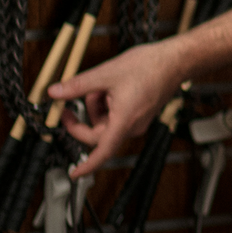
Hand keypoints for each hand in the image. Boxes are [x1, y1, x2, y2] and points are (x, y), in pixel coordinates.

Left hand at [50, 40, 183, 178]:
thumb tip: (55, 93)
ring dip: (97, 107)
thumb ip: (77, 86)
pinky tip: (112, 87)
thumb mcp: (106, 73)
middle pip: (98, 134)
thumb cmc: (150, 66)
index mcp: (124, 120)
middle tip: (67, 106)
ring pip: (106, 123)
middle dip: (83, 118)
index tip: (75, 172)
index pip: (102, 151)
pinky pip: (117, 116)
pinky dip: (108, 104)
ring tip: (102, 85)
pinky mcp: (141, 114)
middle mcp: (132, 125)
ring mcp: (138, 120)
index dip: (87, 165)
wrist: (176, 60)